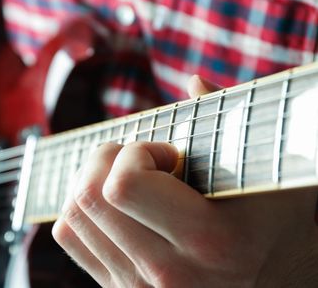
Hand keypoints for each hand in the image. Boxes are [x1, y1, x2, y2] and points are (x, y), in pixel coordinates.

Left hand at [52, 76, 317, 286]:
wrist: (280, 285)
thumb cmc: (279, 226)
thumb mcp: (274, 173)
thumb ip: (236, 122)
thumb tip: (194, 83)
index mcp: (208, 241)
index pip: (123, 185)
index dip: (138, 153)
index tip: (169, 154)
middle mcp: (168, 273)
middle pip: (90, 197)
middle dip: (109, 158)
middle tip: (142, 157)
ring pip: (72, 216)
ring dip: (91, 180)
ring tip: (129, 177)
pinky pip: (70, 236)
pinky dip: (81, 208)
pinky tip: (114, 203)